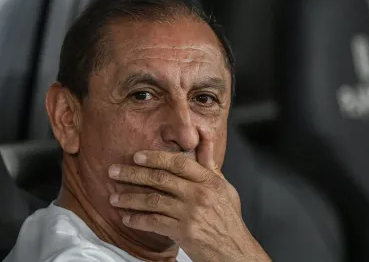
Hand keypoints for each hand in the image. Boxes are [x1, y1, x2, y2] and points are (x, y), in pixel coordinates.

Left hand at [107, 140, 270, 261]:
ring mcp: (191, 214)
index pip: (179, 163)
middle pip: (161, 179)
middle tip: (114, 172)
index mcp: (210, 181)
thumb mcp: (225, 187)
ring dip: (130, 199)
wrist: (234, 250)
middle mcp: (200, 194)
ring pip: (154, 201)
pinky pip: (154, 223)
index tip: (137, 156)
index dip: (156, 158)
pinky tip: (127, 218)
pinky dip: (138, 220)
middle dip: (134, 175)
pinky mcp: (184, 232)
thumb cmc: (228, 219)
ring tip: (114, 198)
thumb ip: (210, 164)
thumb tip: (204, 138)